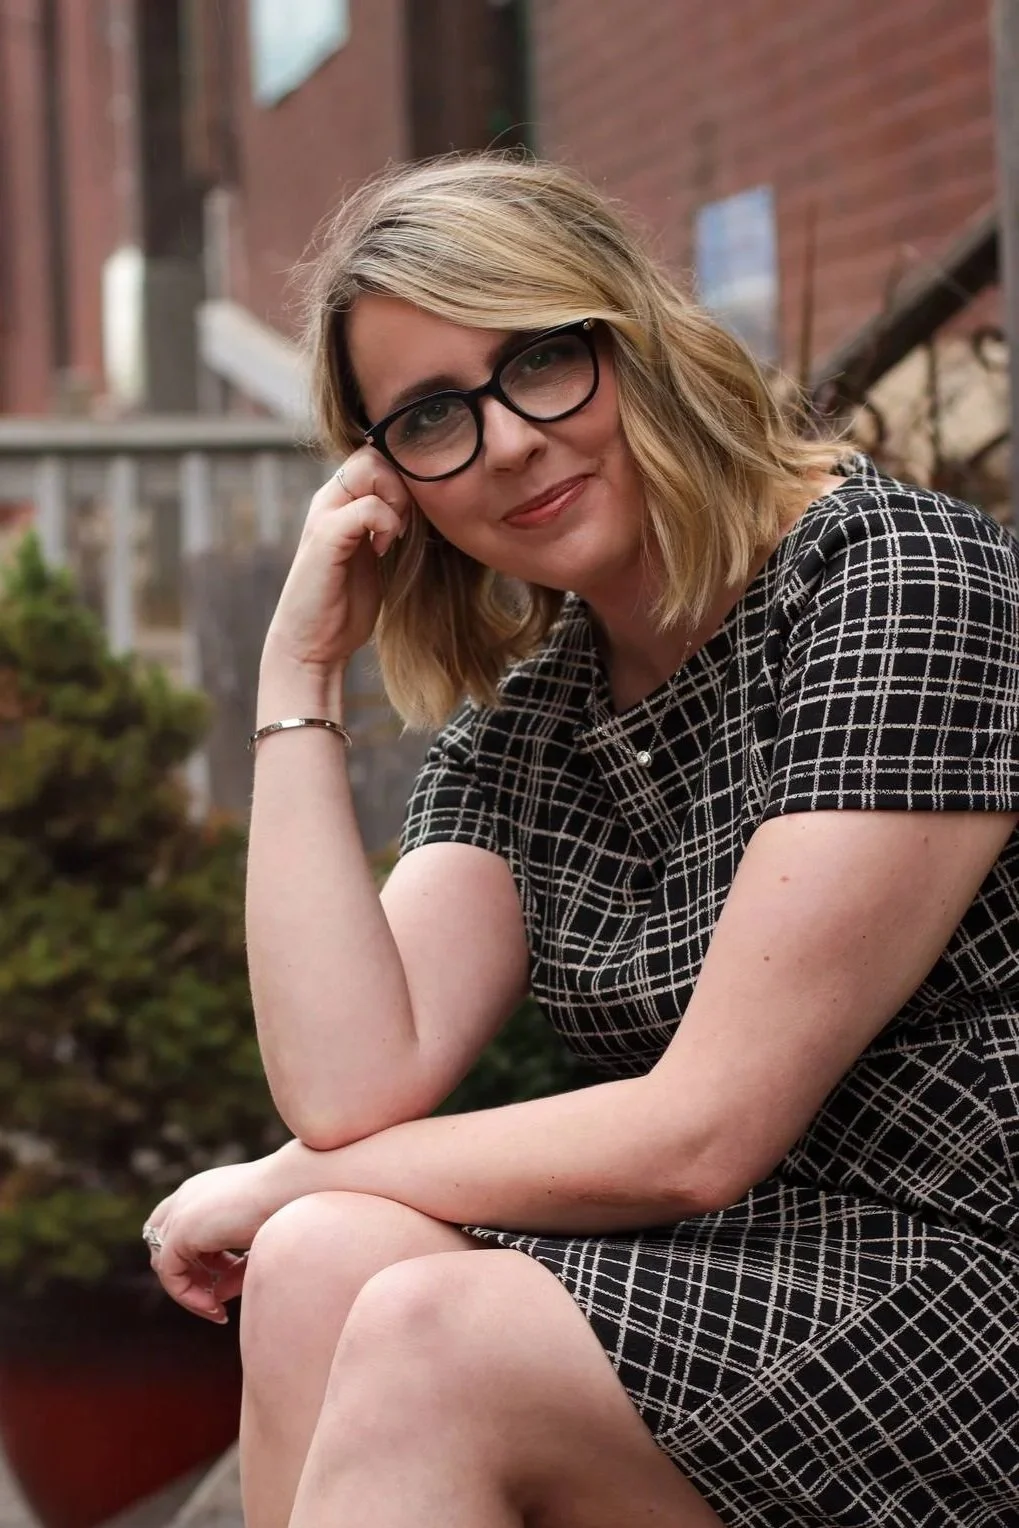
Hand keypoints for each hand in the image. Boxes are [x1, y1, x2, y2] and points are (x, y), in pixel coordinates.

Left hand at [143, 1154, 292, 1322]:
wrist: (295, 1188)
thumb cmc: (288, 1207)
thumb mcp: (257, 1241)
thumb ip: (233, 1269)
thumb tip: (215, 1294)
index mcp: (206, 1189)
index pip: (179, 1228)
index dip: (196, 1258)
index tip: (227, 1276)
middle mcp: (187, 1196)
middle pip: (164, 1245)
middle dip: (187, 1274)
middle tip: (215, 1297)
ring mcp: (180, 1211)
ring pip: (164, 1263)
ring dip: (188, 1290)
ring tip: (217, 1309)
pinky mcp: (180, 1229)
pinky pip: (170, 1275)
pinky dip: (188, 1296)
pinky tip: (216, 1307)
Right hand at [263, 446, 412, 672]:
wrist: (313, 643)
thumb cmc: (345, 604)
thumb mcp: (375, 555)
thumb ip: (388, 525)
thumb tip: (428, 507)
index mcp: (340, 502)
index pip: (376, 455)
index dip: (403, 477)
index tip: (412, 517)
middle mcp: (329, 501)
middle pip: (374, 453)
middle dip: (403, 483)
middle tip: (407, 524)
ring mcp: (324, 516)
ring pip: (371, 468)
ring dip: (397, 500)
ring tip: (396, 537)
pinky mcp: (325, 538)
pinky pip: (367, 507)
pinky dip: (387, 524)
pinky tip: (384, 551)